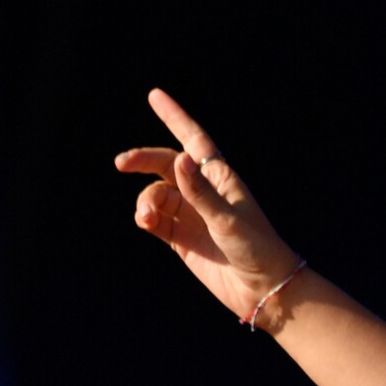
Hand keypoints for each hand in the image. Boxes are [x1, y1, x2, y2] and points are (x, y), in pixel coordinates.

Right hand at [114, 88, 300, 320]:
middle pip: (165, 164)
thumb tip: (179, 159)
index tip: (154, 95)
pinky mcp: (181, 238)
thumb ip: (200, 192)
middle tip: (121, 164)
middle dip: (143, 160)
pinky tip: (145, 222)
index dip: (175, 117)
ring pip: (155, 194)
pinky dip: (145, 217)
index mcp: (221, 178)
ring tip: (148, 218)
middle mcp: (203, 192)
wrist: (263, 289)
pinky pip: (154, 219)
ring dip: (145, 200)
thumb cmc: (257, 248)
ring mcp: (190, 215)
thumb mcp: (229, 219)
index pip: (194, 140)